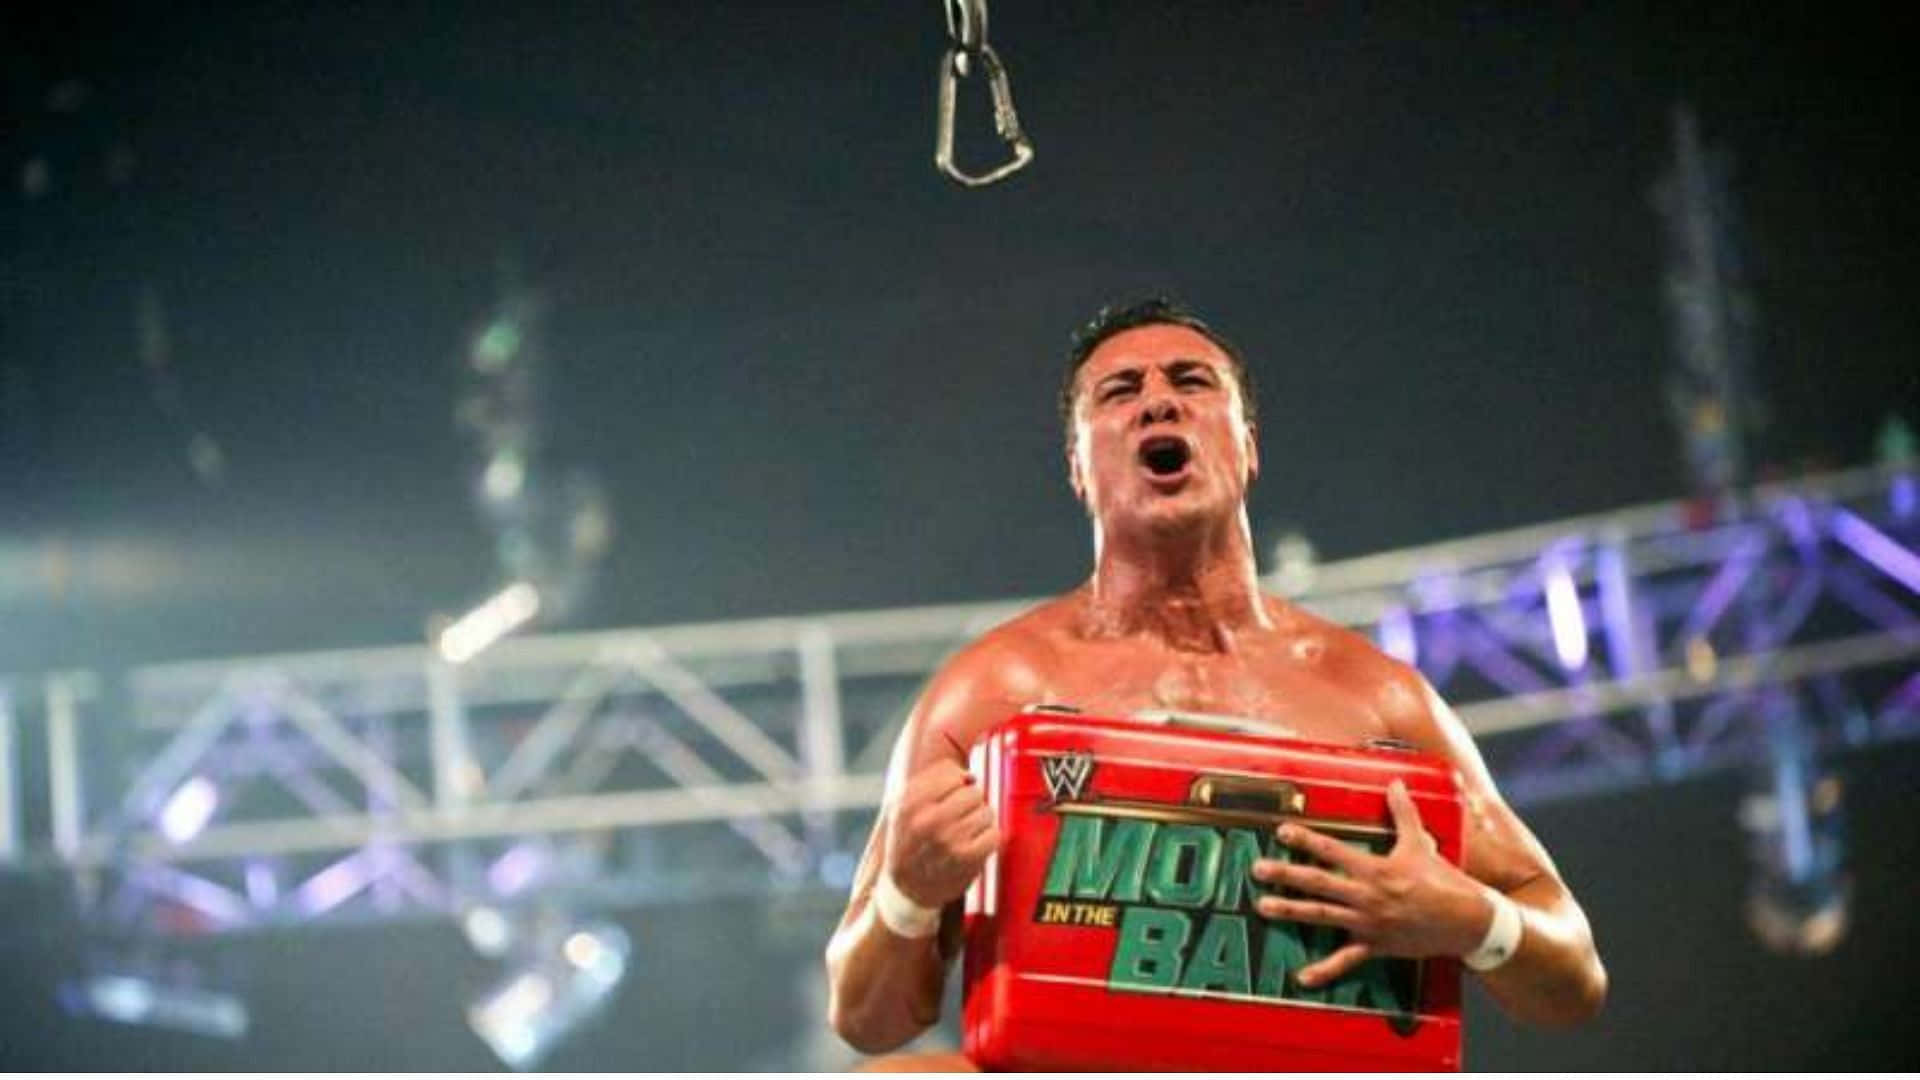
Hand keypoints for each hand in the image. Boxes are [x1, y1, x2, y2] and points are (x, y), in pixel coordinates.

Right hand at [883, 757, 998, 907]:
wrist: (907, 888)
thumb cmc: (910, 839)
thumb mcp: (903, 805)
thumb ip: (931, 780)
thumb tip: (969, 774)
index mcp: (910, 802)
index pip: (951, 773)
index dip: (956, 783)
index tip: (950, 795)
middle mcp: (928, 820)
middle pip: (973, 792)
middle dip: (970, 802)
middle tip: (959, 816)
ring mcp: (949, 840)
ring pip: (986, 811)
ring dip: (980, 821)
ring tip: (965, 832)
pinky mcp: (967, 859)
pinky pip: (994, 833)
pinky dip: (988, 838)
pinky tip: (973, 844)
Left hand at [1251, 779, 1494, 987]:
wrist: (1467, 920)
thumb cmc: (1443, 879)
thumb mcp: (1421, 843)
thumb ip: (1403, 812)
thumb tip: (1395, 782)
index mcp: (1375, 869)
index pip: (1333, 850)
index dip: (1306, 839)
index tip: (1281, 831)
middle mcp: (1367, 895)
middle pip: (1318, 882)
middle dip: (1286, 874)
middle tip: (1258, 869)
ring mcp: (1369, 922)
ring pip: (1322, 916)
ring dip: (1291, 911)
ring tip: (1263, 907)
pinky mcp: (1376, 945)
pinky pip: (1346, 960)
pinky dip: (1324, 970)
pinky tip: (1301, 978)